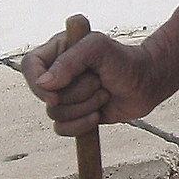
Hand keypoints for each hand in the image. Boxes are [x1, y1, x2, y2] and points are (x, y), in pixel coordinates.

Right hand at [19, 30, 159, 136]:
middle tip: (99, 81)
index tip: (55, 95)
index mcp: (58, 51)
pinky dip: (81, 125)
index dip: (38, 84)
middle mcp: (58, 73)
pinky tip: (99, 115)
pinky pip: (62, 129)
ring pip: (55, 114)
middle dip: (76, 94)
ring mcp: (66, 95)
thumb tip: (44, 84)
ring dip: (84, 107)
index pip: (30, 66)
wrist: (148, 82)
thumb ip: (69, 61)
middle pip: (45, 95)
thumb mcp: (97, 49)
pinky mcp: (75, 115)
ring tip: (104, 94)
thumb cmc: (125, 60)